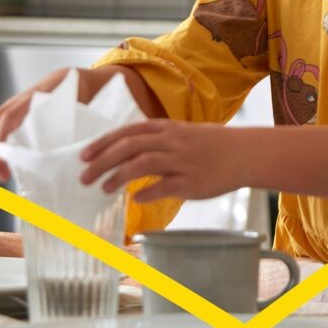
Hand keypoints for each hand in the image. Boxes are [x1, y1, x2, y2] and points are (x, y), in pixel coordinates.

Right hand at [0, 68, 70, 180]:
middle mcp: (13, 104)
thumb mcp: (69, 109)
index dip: (0, 138)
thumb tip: (64, 155)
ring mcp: (6, 109)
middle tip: (2, 174)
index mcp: (30, 101)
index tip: (0, 160)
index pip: (7, 117)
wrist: (64, 79)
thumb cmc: (68, 97)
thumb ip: (64, 126)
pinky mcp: (5, 116)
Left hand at [80, 120, 246, 202]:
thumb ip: (153, 140)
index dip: (103, 143)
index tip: (83, 155)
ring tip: (104, 188)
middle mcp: (171, 141)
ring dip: (119, 176)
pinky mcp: (192, 182)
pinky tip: (134, 198)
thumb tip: (124, 154)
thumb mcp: (180, 133)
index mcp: (166, 128)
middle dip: (103, 161)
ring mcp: (182, 161)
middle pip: (129, 147)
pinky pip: (166, 186)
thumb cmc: (208, 145)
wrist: (244, 153)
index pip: (127, 132)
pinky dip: (148, 192)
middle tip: (83, 177)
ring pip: (144, 163)